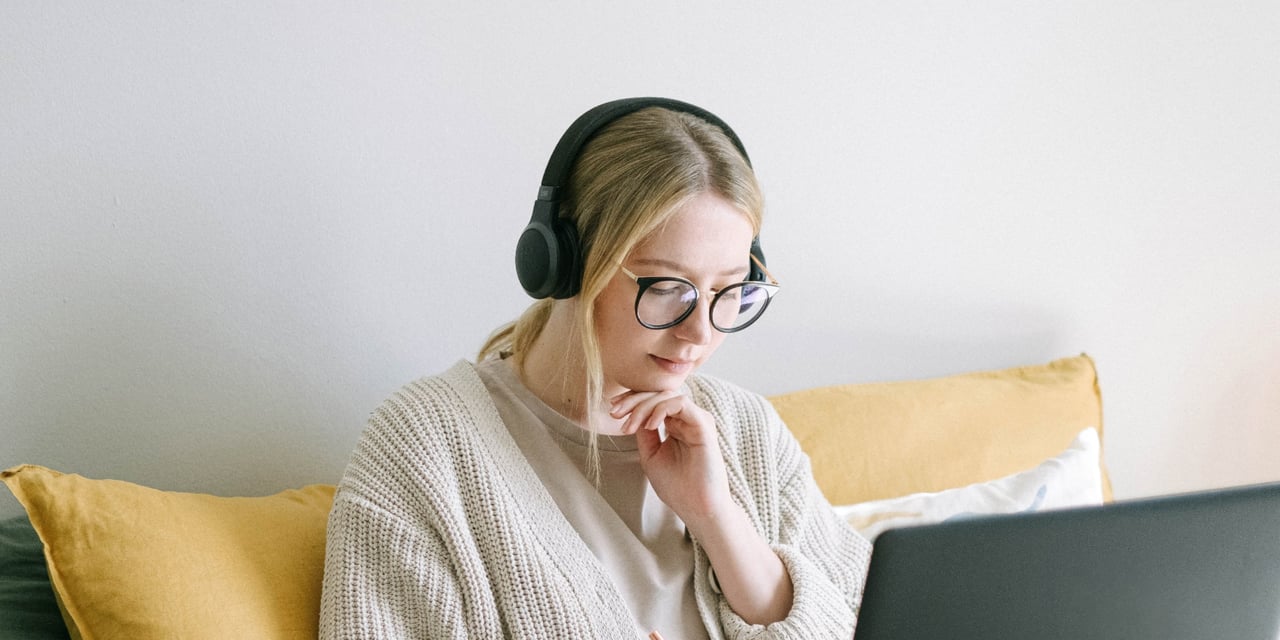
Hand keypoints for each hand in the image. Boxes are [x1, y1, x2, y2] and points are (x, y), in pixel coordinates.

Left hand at [611, 389, 794, 624]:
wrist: (696, 508)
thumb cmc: (677, 487)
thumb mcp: (651, 455)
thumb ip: (644, 433)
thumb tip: (631, 413)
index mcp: (676, 425)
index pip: (654, 401)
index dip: (632, 401)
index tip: (613, 410)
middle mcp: (687, 419)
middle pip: (659, 394)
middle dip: (633, 400)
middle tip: (615, 412)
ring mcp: (696, 420)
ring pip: (667, 395)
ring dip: (643, 406)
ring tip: (629, 424)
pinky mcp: (703, 425)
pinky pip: (680, 404)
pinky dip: (660, 409)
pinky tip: (648, 424)